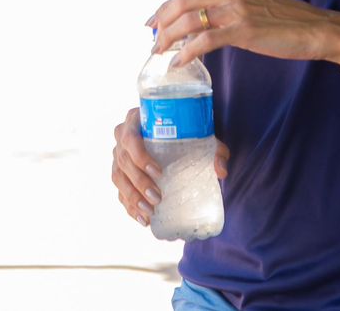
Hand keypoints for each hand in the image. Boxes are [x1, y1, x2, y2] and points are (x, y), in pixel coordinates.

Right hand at [112, 107, 229, 225]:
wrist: (172, 132)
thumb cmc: (185, 131)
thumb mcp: (200, 135)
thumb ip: (215, 150)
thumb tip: (221, 171)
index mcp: (136, 120)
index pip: (130, 137)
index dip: (140, 156)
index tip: (158, 172)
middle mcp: (122, 136)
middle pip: (123, 160)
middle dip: (139, 182)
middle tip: (158, 198)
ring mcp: (118, 155)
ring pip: (118, 177)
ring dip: (132, 197)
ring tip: (149, 213)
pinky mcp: (120, 172)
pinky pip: (119, 191)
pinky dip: (129, 206)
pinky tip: (143, 219)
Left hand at [147, 0, 339, 67]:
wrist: (316, 28)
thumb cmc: (285, 19)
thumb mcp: (252, 0)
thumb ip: (226, 2)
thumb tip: (197, 19)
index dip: (167, 6)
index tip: (154, 20)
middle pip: (183, 1)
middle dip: (161, 20)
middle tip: (151, 37)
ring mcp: (237, 7)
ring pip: (190, 20)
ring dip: (169, 37)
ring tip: (159, 51)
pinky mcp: (243, 29)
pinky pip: (205, 40)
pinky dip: (187, 52)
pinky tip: (178, 61)